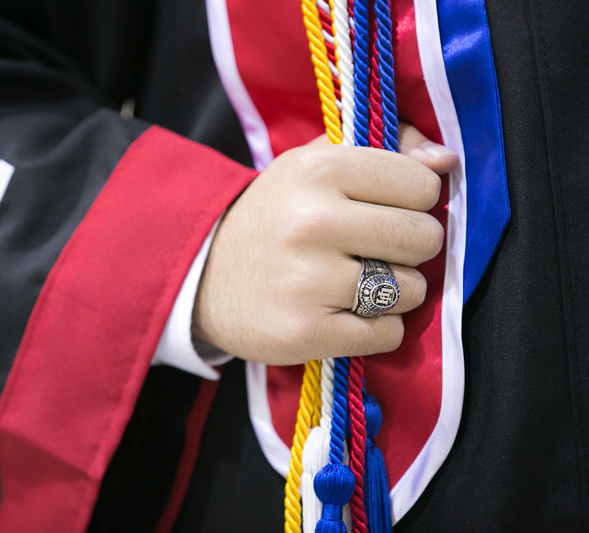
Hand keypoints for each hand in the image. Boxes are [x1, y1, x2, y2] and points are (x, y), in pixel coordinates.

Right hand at [192, 124, 457, 364]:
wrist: (204, 275)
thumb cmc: (272, 216)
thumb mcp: (313, 166)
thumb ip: (383, 151)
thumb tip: (446, 160)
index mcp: (320, 170)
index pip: (421, 186)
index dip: (414, 201)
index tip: (386, 210)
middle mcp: (314, 221)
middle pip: (423, 238)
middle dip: (409, 248)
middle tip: (378, 251)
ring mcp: (308, 280)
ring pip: (411, 290)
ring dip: (395, 292)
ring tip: (360, 284)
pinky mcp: (306, 331)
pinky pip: (387, 335)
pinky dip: (378, 329)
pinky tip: (349, 314)